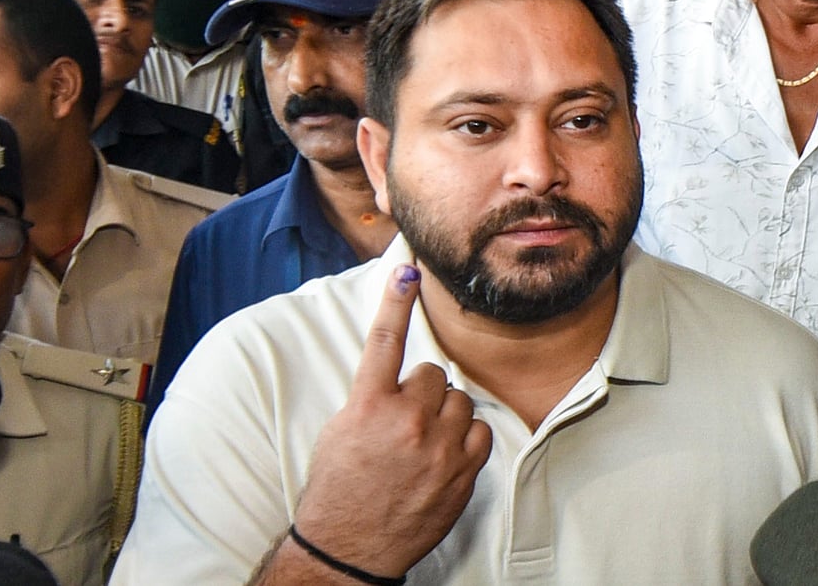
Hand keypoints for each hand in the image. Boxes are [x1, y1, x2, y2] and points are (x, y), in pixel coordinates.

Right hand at [293, 264, 492, 577]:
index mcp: (368, 407)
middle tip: (404, 420)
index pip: (384, 342)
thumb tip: (396, 375)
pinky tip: (445, 454)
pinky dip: (465, 437)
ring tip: (423, 442)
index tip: (408, 271)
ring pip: (458, 400)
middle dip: (421, 392)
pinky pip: (478, 430)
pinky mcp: (462, 471)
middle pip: (432, 374)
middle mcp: (406, 422)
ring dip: (444, 414)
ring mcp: (439, 447)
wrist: (351, 547)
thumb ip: (370, 398)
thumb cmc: (339, 489)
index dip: (396, 301)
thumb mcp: (340, 432)